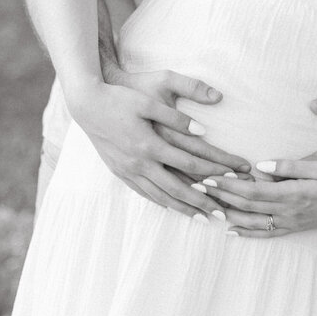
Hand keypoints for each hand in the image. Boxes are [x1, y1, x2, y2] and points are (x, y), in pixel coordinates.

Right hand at [68, 70, 250, 219]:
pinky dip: (161, 201)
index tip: (229, 182)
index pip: (188, 164)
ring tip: (201, 217)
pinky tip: (171, 206)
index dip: (211, 173)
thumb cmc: (120, 98)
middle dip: (200, 203)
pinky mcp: (119, 171)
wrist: (87, 105)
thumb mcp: (149, 100)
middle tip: (221, 215)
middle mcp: (139, 163)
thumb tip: (201, 131)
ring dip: (182, 208)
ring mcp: (128, 170)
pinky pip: (143, 193)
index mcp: (149, 144)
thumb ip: (176, 116)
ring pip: (159, 196)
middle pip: (176, 189)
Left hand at [200, 159, 316, 237]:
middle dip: (220, 197)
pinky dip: (248, 233)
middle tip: (197, 187)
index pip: (253, 190)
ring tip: (206, 207)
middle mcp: (288, 211)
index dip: (229, 185)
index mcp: (293, 193)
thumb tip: (261, 165)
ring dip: (228, 214)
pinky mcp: (295, 227)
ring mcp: (291, 222)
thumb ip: (291, 166)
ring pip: (253, 221)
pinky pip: (267, 233)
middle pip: (247, 205)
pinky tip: (232, 231)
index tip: (209, 176)